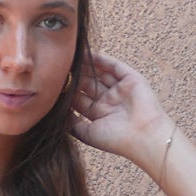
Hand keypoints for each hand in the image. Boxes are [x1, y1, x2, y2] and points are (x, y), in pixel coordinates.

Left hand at [69, 48, 173, 168]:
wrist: (143, 136)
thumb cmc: (116, 140)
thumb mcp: (88, 134)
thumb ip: (72, 123)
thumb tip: (57, 113)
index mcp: (100, 114)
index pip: (80, 99)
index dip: (68, 92)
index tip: (53, 84)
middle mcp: (110, 101)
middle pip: (89, 84)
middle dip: (75, 77)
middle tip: (60, 67)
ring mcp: (120, 89)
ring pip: (100, 74)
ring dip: (86, 66)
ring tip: (71, 57)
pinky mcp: (131, 79)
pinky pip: (114, 66)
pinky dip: (101, 59)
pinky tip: (88, 54)